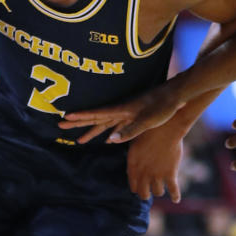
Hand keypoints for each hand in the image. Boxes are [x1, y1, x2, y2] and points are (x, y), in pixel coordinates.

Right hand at [59, 84, 183, 143]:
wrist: (176, 95)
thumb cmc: (163, 106)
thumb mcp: (147, 120)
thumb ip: (130, 131)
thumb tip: (109, 140)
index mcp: (122, 110)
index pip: (97, 114)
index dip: (80, 116)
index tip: (65, 117)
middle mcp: (121, 111)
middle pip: (95, 118)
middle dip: (78, 123)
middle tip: (60, 125)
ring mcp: (126, 113)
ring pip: (104, 124)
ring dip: (91, 130)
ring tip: (78, 140)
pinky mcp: (134, 116)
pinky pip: (115, 126)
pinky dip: (108, 133)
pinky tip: (105, 139)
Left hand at [127, 126, 183, 202]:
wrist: (166, 127)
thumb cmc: (149, 130)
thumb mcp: (134, 143)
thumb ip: (132, 156)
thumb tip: (129, 167)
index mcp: (133, 165)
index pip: (133, 185)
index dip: (136, 187)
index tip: (139, 186)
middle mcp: (144, 173)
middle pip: (144, 194)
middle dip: (146, 193)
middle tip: (148, 191)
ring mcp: (157, 175)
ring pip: (158, 192)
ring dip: (159, 190)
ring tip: (160, 188)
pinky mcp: (171, 174)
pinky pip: (174, 190)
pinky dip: (175, 196)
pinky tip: (176, 199)